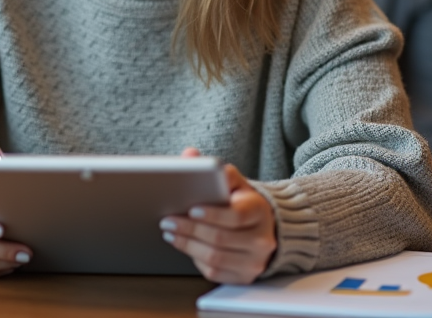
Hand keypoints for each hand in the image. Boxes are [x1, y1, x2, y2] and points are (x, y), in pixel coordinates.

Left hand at [160, 148, 276, 283]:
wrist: (264, 228)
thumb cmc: (243, 203)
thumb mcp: (234, 182)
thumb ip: (213, 170)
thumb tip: (190, 155)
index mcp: (259, 211)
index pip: (236, 216)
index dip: (212, 214)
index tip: (191, 209)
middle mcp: (261, 239)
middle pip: (220, 238)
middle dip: (190, 229)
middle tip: (167, 220)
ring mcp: (254, 261)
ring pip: (215, 257)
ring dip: (187, 245)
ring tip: (170, 232)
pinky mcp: (244, 277)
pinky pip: (215, 272)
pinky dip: (195, 259)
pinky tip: (183, 245)